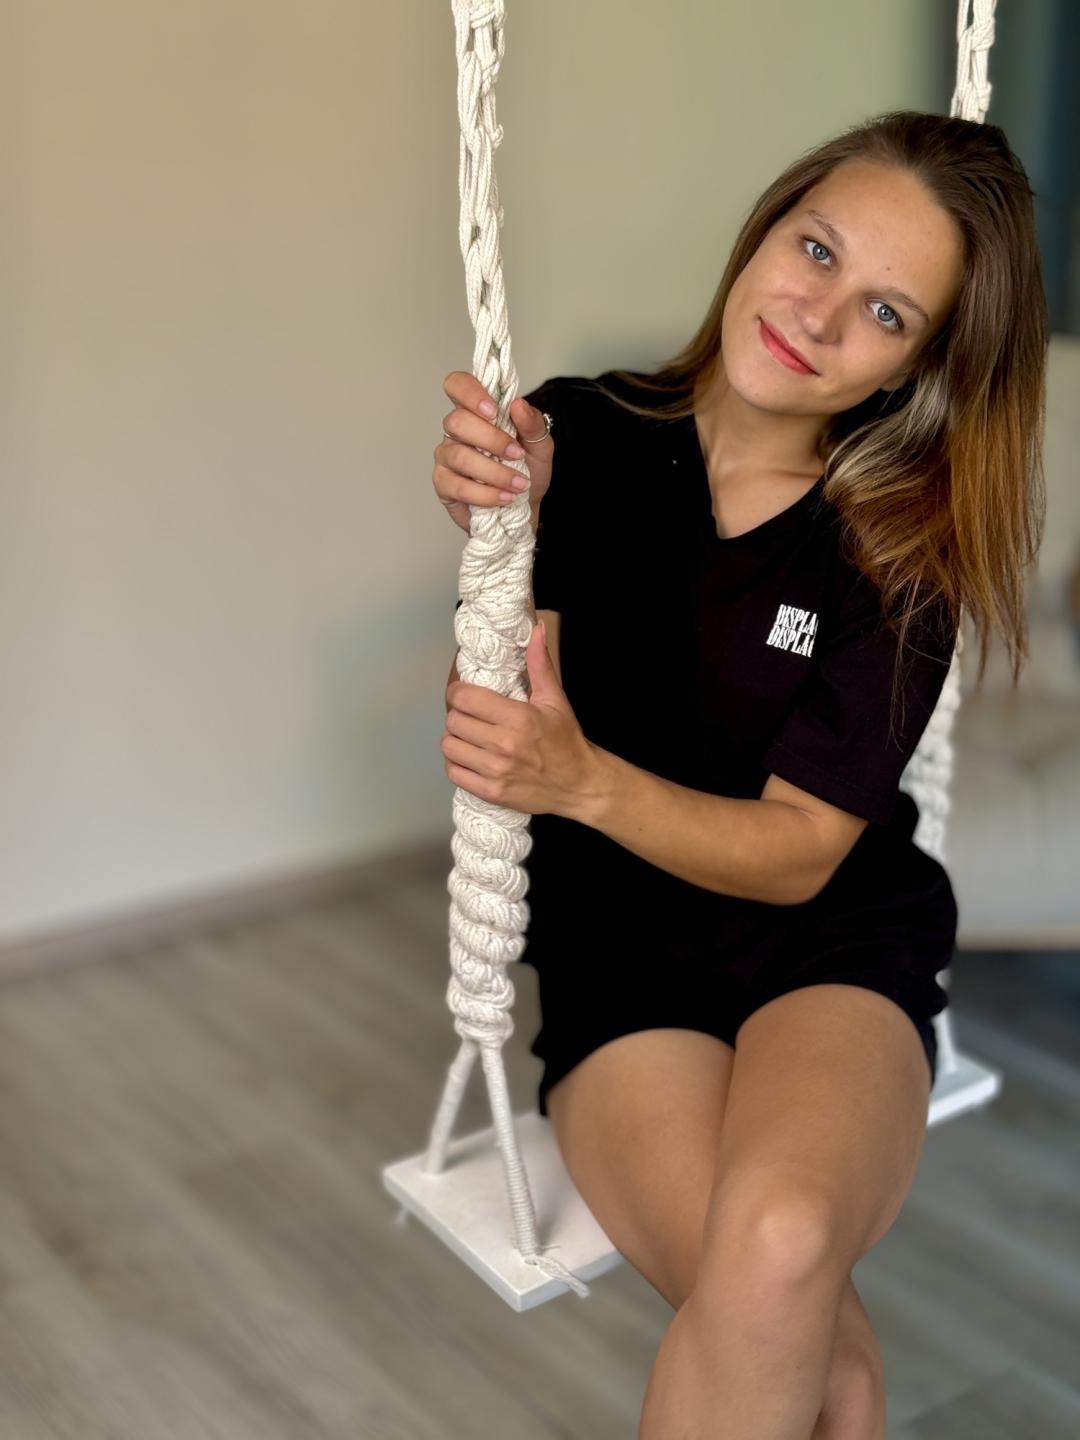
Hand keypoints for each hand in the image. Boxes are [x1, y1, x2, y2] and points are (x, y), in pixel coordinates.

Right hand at [434, 371, 554, 533]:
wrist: (525, 507)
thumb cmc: (528, 470)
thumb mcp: (540, 445)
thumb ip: (532, 424)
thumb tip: (518, 404)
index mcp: (477, 411)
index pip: (457, 385)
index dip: (470, 392)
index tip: (494, 410)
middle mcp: (456, 431)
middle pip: (457, 421)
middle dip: (491, 439)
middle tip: (516, 454)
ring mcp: (446, 457)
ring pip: (459, 456)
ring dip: (494, 471)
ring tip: (518, 483)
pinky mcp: (444, 484)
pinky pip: (457, 486)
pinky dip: (485, 494)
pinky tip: (505, 497)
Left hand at [442, 623, 593, 816]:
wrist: (579, 785)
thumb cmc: (566, 741)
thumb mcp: (555, 699)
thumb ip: (539, 664)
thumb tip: (535, 629)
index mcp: (519, 717)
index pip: (464, 698)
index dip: (457, 692)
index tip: (463, 694)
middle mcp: (504, 744)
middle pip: (453, 721)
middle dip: (458, 714)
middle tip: (469, 715)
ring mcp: (496, 771)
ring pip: (449, 746)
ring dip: (454, 739)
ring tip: (468, 736)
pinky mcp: (492, 792)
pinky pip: (454, 773)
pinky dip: (456, 763)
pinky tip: (469, 757)